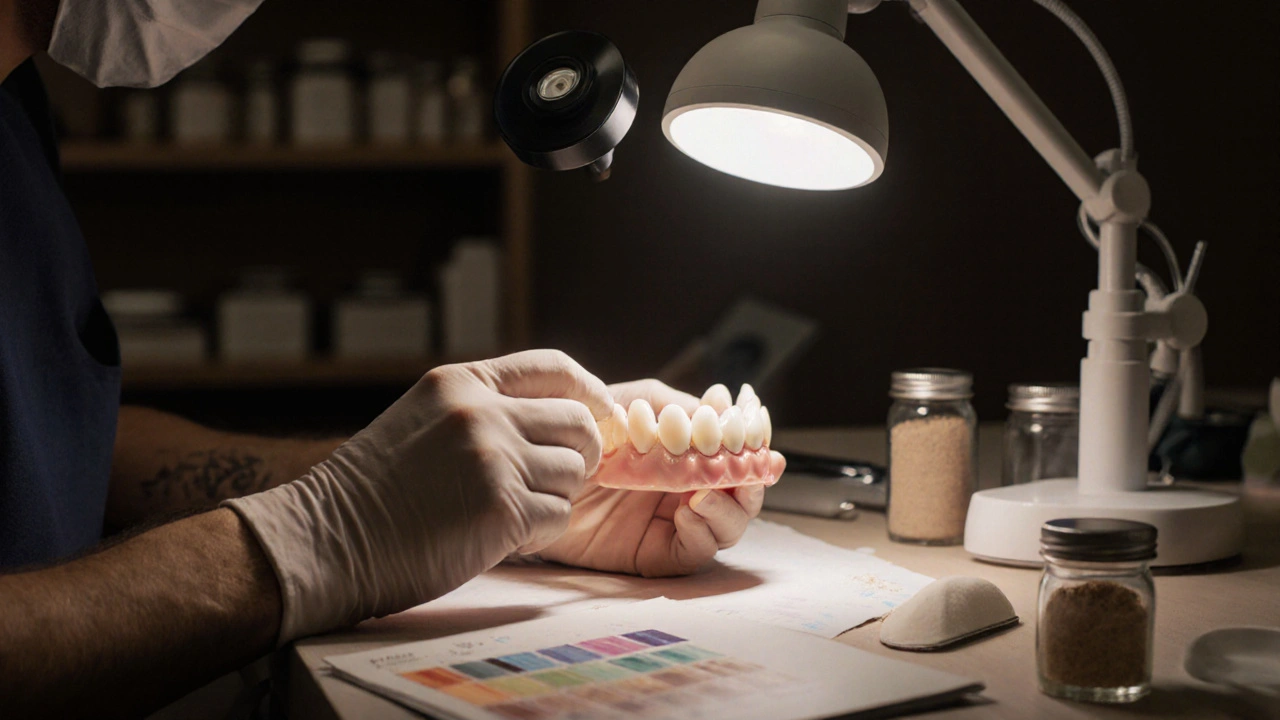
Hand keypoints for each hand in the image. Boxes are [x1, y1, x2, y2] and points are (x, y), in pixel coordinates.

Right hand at [224, 350, 611, 642]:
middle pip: (579, 422)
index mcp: (462, 382)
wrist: (325, 541)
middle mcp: (481, 412)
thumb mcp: (423, 419)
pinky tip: (501, 535)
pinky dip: (540, 532)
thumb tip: (554, 420)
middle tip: (554, 480)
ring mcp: (493, 458)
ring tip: (512, 510)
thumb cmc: (372, 492)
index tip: (599, 416)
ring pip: (574, 473)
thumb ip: (482, 410)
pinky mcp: (501, 508)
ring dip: (555, 497)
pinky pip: (558, 516)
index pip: (555, 368)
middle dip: (580, 454)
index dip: (589, 392)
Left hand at [536, 379, 765, 577]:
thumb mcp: (631, 404)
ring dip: (732, 508)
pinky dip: (704, 531)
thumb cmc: (580, 432)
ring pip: (727, 526)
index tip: (759, 430)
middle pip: (742, 495)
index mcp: (685, 453)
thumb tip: (721, 407)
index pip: (736, 454)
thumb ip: (675, 406)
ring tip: (708, 489)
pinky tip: (691, 509)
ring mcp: (671, 521)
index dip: (755, 444)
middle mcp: (685, 487)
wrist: (534, 468)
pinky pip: (695, 551)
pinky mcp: (654, 553)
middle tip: (749, 467)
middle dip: (753, 481)